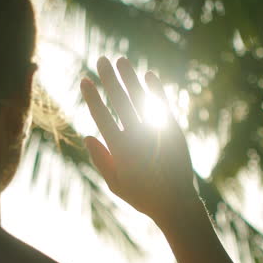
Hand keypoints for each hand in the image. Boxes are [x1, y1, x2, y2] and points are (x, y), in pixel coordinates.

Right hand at [81, 56, 197, 224]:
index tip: (85, 81)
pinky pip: (162, 104)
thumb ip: (101, 160)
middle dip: (108, 79)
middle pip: (120, 100)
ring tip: (121, 60)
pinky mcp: (173, 130)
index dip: (92, 97)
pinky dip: (155, 89)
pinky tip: (148, 75)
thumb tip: (87, 136)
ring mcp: (156, 131)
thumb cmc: (143, 195)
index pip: (101, 116)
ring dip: (130, 77)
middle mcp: (137, 136)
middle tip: (101, 60)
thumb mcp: (115, 184)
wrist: (176, 202)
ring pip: (140, 98)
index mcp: (120, 149)